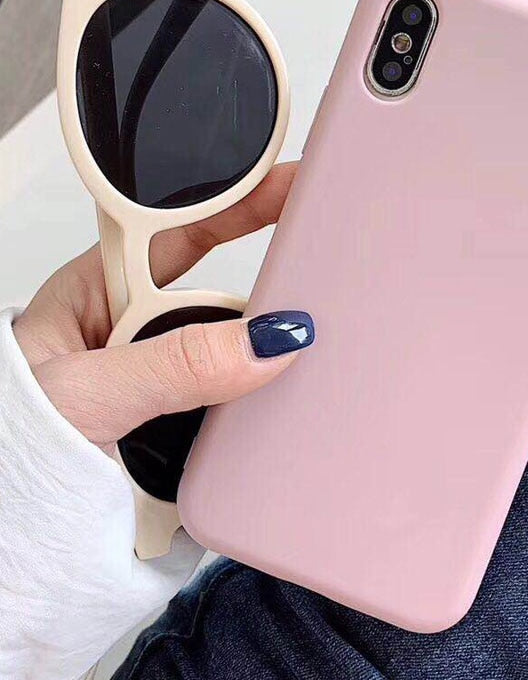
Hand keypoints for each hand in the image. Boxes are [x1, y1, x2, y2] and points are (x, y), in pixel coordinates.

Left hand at [12, 163, 308, 450]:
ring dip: (259, 357)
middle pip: (219, 288)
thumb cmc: (7, 446)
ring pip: (233, 346)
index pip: (181, 231)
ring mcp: (162, 376)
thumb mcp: (86, 393)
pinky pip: (234, 396)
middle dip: (263, 291)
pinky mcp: (181, 421)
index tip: (293, 188)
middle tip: (309, 286)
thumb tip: (263, 343)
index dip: (239, 202)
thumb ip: (173, 365)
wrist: (9, 528)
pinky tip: (267, 406)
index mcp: (99, 292)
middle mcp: (134, 329)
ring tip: (285, 366)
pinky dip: (258, 401)